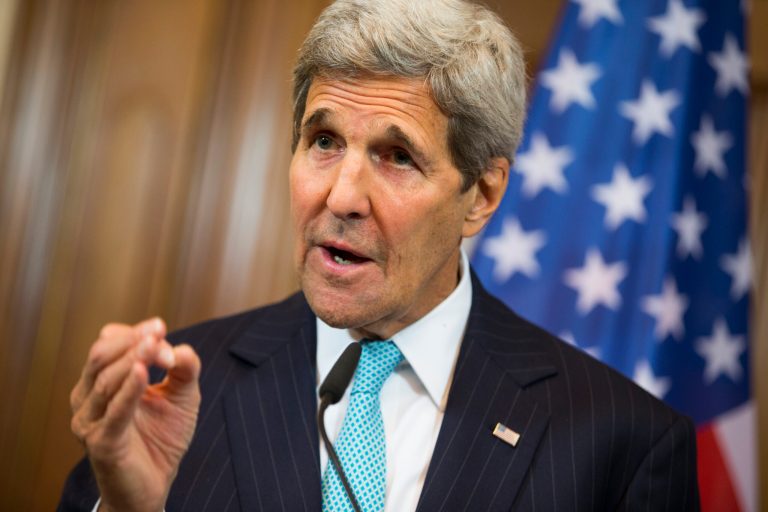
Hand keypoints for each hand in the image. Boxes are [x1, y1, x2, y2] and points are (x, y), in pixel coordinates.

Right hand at [70, 318, 200, 511]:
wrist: (154, 484)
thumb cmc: (162, 437)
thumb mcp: (182, 395)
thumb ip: (185, 369)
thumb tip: (183, 348)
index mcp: (102, 380)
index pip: (108, 344)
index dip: (134, 333)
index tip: (160, 327)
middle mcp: (88, 397)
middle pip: (101, 356)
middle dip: (132, 342)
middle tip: (159, 335)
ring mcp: (91, 420)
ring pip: (104, 380)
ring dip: (132, 359)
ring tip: (155, 347)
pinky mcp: (102, 442)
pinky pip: (114, 411)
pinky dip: (128, 389)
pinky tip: (143, 373)